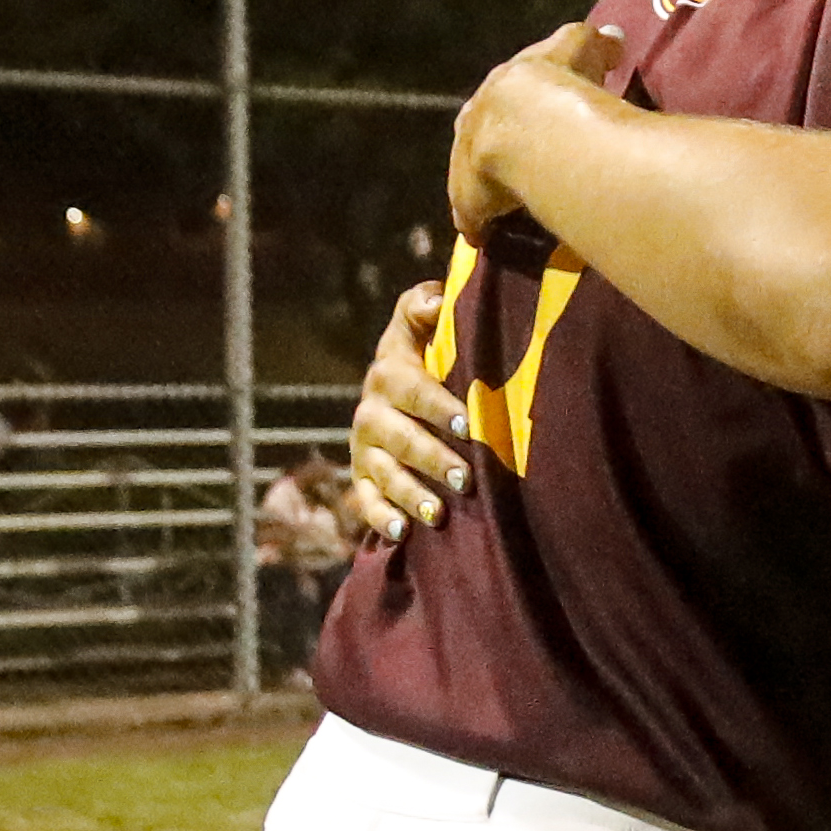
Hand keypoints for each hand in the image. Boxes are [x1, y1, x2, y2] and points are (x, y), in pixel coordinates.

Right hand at [347, 281, 471, 540]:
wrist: (395, 388)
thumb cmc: (425, 352)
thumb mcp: (420, 325)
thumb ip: (424, 306)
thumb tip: (436, 298)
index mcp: (389, 373)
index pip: (414, 390)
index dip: (439, 407)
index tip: (468, 425)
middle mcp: (371, 412)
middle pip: (402, 439)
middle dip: (433, 459)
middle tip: (466, 477)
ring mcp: (364, 449)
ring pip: (386, 475)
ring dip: (412, 495)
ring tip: (440, 514)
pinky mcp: (362, 478)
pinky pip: (366, 502)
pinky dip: (383, 518)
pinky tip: (404, 533)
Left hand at [449, 23, 626, 238]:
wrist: (530, 121)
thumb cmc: (558, 80)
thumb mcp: (582, 48)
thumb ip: (597, 44)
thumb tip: (613, 39)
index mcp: (500, 85)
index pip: (503, 96)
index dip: (519, 108)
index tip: (532, 118)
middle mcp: (474, 119)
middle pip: (480, 133)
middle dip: (494, 144)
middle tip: (518, 161)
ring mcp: (466, 161)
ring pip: (473, 175)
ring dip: (488, 185)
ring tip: (509, 200)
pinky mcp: (467, 197)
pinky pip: (472, 212)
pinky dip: (479, 221)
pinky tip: (486, 233)